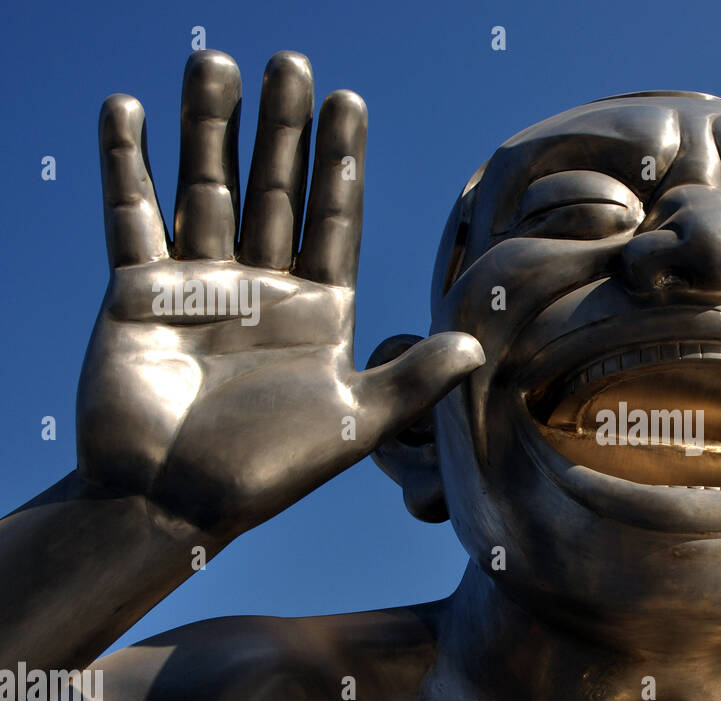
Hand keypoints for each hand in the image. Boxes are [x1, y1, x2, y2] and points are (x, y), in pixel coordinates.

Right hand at [78, 50, 481, 535]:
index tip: (349, 103)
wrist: (172, 503)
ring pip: (209, 188)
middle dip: (284, 128)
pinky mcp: (140, 293)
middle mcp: (265, 289)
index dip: (342, 162)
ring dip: (211, 127)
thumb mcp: (354, 425)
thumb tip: (475, 345)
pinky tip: (130, 110)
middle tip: (291, 62)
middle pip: (277, 191)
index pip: (335, 220)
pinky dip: (127, 165)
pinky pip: (133, 216)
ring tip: (216, 60)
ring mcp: (203, 286)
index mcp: (320, 312)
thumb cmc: (267, 472)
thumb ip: (413, 382)